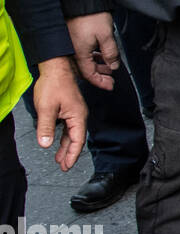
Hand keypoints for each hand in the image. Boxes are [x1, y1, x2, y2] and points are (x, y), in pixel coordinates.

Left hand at [32, 56, 85, 170]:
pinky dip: (64, 136)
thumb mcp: (46, 108)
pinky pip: (68, 127)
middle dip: (69, 154)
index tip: (67, 166)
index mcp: (78, 116)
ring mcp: (75, 112)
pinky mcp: (69, 108)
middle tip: (64, 166)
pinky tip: (57, 140)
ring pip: (71, 133)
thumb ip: (46, 128)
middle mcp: (79, 115)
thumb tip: (45, 144)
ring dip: (66, 146)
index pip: (77, 141)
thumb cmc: (54, 84)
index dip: (72, 155)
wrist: (56, 68)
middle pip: (76, 139)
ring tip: (59, 158)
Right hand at [66, 12, 118, 90]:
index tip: (110, 86)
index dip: (101, 82)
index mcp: (79, 54)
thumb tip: (114, 66)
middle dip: (100, 75)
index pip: (89, 75)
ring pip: (84, 61)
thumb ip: (111, 53)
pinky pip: (82, 53)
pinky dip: (93, 56)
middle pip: (85, 70)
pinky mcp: (73, 38)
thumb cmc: (91, 16)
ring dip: (97, 65)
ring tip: (109, 66)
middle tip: (111, 78)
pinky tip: (102, 54)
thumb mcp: (106, 36)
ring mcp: (71, 45)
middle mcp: (72, 51)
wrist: (81, 0)